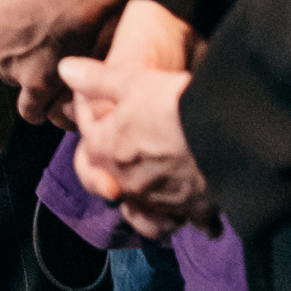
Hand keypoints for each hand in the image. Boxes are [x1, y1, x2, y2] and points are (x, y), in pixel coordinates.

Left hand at [0, 0, 115, 124]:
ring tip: (53, 71)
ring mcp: (10, 68)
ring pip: (15, 81)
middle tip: (40, 39)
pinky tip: (56, 101)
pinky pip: (34, 109)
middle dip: (14, 50)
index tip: (12, 21)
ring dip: (31, 79)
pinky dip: (44, 108)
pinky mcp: (37, 86)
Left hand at [64, 32, 210, 239]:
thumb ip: (96, 79)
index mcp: (103, 151)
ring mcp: (157, 202)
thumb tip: (65, 70)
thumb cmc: (174, 103)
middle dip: (113, 170)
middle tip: (129, 155)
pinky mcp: (190, 212)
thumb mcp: (132, 81)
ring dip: (144, 201)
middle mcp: (124, 184)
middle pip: (110, 181)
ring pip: (141, 210)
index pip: (87, 140)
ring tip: (155, 187)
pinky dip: (183, 215)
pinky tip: (193, 204)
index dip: (95, 120)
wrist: (226, 132)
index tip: (114, 108)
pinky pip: (181, 220)